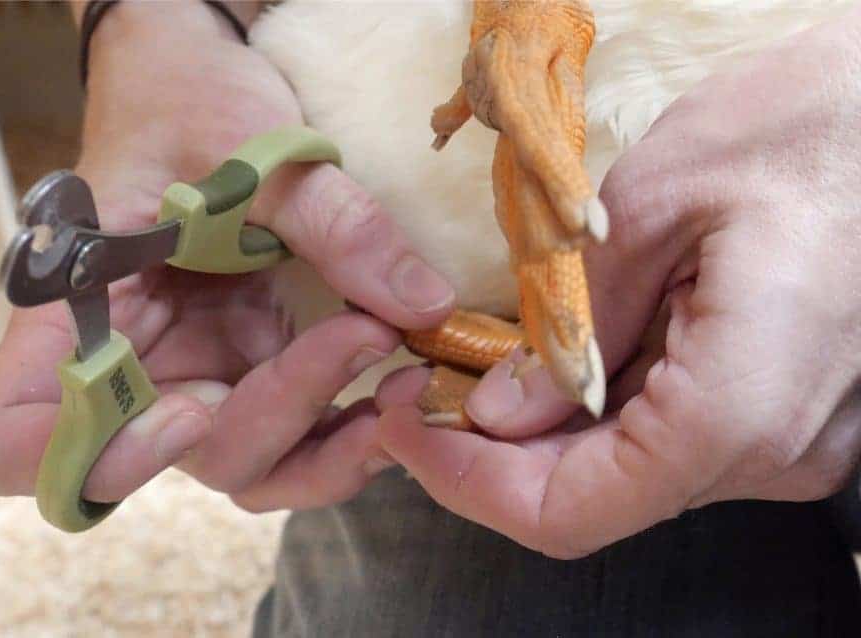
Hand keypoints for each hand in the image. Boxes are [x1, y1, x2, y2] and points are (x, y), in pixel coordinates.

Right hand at [0, 2, 454, 511]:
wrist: (199, 84)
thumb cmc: (186, 102)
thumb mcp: (253, 149)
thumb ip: (334, 225)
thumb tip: (420, 305)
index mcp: (76, 315)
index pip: (16, 443)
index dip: (98, 460)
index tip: (195, 405)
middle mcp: (130, 366)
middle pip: (188, 460)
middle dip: (286, 416)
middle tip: (369, 336)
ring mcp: (193, 374)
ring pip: (252, 466)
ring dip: (332, 450)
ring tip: (408, 381)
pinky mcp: (248, 368)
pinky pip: (295, 435)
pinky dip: (349, 428)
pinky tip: (400, 383)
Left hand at [377, 10, 860, 557]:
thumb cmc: (802, 131)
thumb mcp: (655, 208)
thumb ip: (572, 326)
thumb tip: (499, 411)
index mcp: (736, 410)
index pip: (571, 512)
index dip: (468, 484)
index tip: (406, 427)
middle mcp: (772, 454)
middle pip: (593, 499)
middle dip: (490, 456)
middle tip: (419, 390)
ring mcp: (788, 442)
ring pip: (627, 474)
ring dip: (537, 437)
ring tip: (471, 369)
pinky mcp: (785, 414)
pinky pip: (668, 440)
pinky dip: (593, 415)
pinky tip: (550, 363)